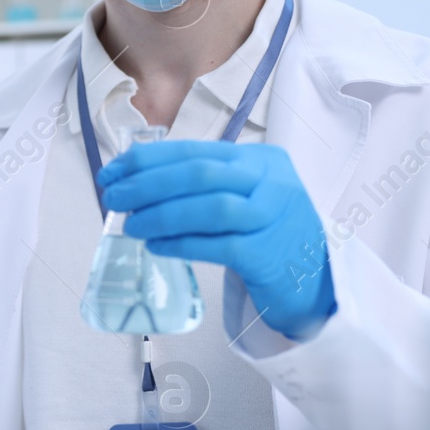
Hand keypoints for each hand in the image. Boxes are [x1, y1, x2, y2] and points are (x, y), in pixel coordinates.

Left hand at [99, 141, 335, 338]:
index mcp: (260, 160)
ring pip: (210, 207)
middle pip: (200, 174)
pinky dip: (182, 244)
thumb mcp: (246, 196)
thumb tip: (135, 184)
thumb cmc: (268, 235)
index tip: (112, 172)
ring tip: (131, 225)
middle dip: (147, 184)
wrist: (317, 279)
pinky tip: (157, 247)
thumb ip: (204, 186)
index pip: (195, 151)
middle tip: (113, 198)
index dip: (147, 160)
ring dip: (161, 215)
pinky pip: (219, 246)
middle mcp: (271, 182)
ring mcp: (273, 217)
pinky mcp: (269, 254)